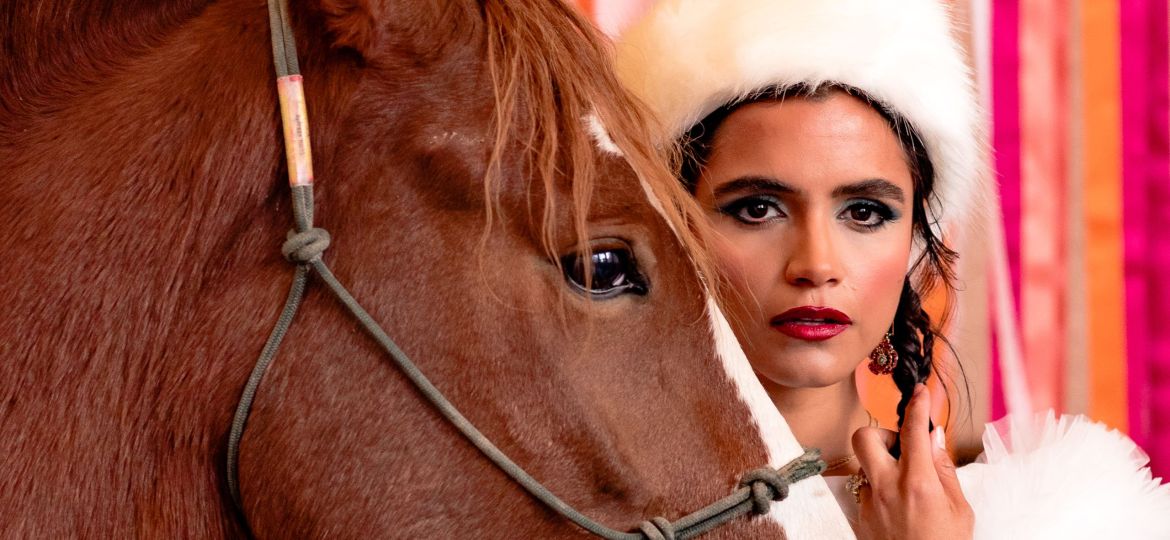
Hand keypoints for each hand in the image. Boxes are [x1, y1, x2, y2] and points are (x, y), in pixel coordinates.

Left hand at [851, 384, 973, 539]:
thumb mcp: (959, 510)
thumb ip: (944, 469)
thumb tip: (935, 436)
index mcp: (917, 483)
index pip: (913, 430)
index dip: (917, 405)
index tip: (920, 393)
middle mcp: (886, 489)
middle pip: (864, 437)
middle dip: (881, 433)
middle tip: (900, 445)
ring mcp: (868, 504)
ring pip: (863, 465)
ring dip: (880, 464)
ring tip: (904, 482)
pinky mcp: (859, 518)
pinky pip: (863, 491)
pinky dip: (879, 489)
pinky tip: (897, 504)